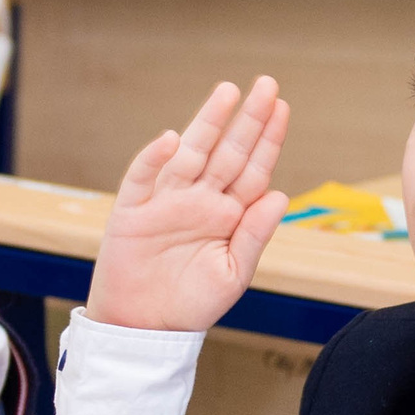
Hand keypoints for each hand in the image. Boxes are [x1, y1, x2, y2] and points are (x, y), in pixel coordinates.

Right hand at [85, 78, 288, 331]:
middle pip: (227, 152)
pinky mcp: (132, 212)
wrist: (143, 329)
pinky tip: (173, 139)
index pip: (253, 169)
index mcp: (227, 215)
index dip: (267, 139)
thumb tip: (279, 194)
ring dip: (207, 124)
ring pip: (189, 155)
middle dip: (246, 119)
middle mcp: (199, 201)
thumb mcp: (232, 274)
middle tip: (266, 85)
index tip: (282, 108)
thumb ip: (255, 234)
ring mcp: (166, 202)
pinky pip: (143, 178)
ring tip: (227, 93)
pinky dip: (155, 158)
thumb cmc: (190, 304)